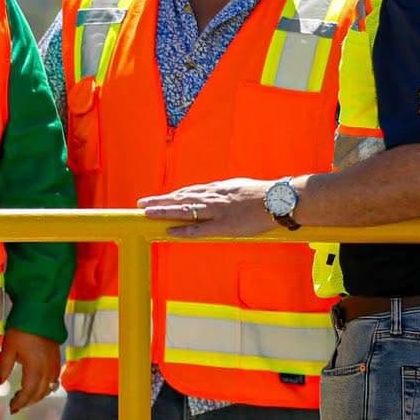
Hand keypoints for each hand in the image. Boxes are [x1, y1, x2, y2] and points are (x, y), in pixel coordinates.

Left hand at [0, 328, 60, 413]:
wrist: (40, 311)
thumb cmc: (23, 327)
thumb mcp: (8, 348)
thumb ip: (3, 368)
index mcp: (35, 367)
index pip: (29, 393)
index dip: (20, 403)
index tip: (11, 408)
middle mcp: (47, 369)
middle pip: (40, 393)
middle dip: (28, 402)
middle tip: (15, 405)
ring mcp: (54, 364)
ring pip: (48, 388)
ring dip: (37, 396)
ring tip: (25, 397)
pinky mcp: (57, 359)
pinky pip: (54, 380)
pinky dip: (45, 387)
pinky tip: (37, 385)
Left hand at [139, 179, 276, 239]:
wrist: (277, 200)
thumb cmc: (262, 195)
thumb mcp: (238, 187)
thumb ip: (223, 192)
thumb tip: (213, 195)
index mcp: (217, 189)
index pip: (188, 192)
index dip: (171, 196)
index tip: (157, 198)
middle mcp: (212, 197)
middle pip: (180, 198)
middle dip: (160, 201)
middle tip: (141, 204)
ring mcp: (216, 211)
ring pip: (185, 210)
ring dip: (164, 211)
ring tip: (147, 213)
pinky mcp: (223, 226)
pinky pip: (199, 229)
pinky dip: (183, 230)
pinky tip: (169, 231)